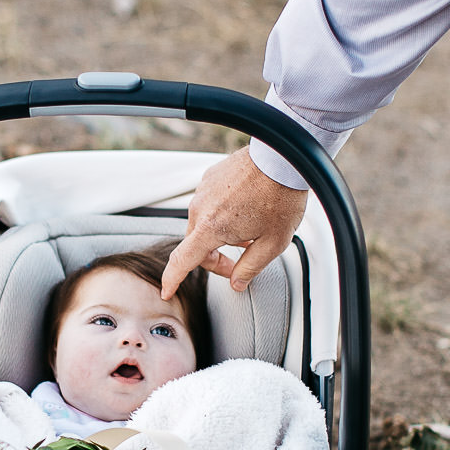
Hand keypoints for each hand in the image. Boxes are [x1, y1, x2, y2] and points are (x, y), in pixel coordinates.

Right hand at [162, 148, 308, 296]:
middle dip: (214, 258)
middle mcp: (201, 207)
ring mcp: (204, 190)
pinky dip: (222, 214)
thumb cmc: (280, 197)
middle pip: (196, 244)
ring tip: (249, 233)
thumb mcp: (273, 243)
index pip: (182, 260)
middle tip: (238, 265)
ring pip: (203, 223)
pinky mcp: (211, 177)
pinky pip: (209, 204)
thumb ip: (250, 268)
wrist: (283, 158)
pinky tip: (245, 212)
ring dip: (220, 235)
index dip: (172, 279)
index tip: (166, 290)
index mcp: (211, 227)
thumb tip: (237, 283)